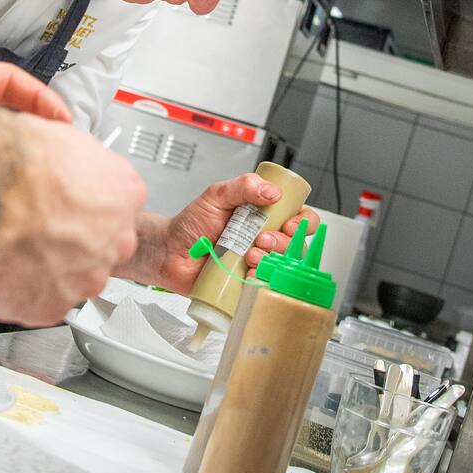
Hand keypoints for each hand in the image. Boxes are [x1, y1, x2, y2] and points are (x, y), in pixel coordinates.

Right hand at [0, 114, 145, 325]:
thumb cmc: (21, 161)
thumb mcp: (66, 139)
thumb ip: (83, 164)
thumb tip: (70, 165)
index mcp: (124, 196)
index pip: (116, 210)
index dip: (86, 210)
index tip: (67, 208)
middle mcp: (115, 241)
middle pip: (99, 249)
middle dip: (71, 242)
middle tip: (38, 228)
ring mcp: (85, 278)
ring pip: (70, 279)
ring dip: (46, 268)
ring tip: (15, 245)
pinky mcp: (52, 305)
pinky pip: (38, 303)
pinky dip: (19, 292)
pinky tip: (2, 266)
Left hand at [135, 173, 319, 296]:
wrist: (169, 251)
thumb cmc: (192, 223)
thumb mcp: (216, 196)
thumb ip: (242, 187)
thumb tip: (271, 191)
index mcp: (262, 216)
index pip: (298, 216)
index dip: (303, 221)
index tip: (290, 223)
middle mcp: (264, 239)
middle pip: (297, 244)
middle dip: (286, 242)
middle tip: (261, 240)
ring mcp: (258, 262)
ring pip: (285, 266)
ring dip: (272, 260)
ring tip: (249, 255)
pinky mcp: (248, 283)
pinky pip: (268, 286)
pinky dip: (263, 280)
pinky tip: (248, 272)